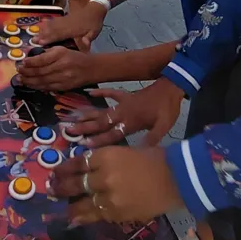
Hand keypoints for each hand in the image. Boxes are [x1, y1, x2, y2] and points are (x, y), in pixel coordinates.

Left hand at [16, 47, 94, 90]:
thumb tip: (30, 58)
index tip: (22, 63)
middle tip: (18, 72)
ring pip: (42, 81)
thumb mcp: (62, 49)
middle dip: (27, 73)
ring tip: (21, 80)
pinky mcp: (64, 86)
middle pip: (40, 71)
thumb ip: (47, 53)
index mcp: (61, 54)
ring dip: (29, 81)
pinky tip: (31, 85)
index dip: (30, 62)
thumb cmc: (74, 56)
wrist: (91, 68)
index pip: (42, 60)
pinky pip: (48, 87)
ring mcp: (63, 78)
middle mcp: (62, 66)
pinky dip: (38, 87)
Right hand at [37, 2, 106, 50]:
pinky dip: (47, 23)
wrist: (95, 9)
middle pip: (53, 30)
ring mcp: (64, 20)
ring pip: (52, 25)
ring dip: (43, 30)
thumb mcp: (94, 32)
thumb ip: (89, 38)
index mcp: (73, 29)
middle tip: (33, 40)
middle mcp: (66, 24)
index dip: (50, 38)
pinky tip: (42, 25)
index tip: (40, 42)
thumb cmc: (94, 23)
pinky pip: (54, 20)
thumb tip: (85, 43)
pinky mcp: (64, 17)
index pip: (60, 35)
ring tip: (34, 35)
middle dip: (43, 35)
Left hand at [47, 146, 180, 224]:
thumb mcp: (125, 152)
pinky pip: (96, 216)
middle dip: (60, 187)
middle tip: (51, 189)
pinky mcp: (117, 213)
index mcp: (106, 155)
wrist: (177, 178)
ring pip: (82, 204)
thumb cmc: (154, 159)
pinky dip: (85, 217)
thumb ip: (104, 162)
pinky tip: (76, 218)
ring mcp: (110, 197)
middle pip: (75, 183)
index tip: (56, 172)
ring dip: (70, 205)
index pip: (77, 163)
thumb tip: (85, 171)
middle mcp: (104, 176)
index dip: (64, 169)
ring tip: (63, 207)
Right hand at [67, 80, 183, 147]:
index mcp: (132, 122)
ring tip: (72, 118)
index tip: (82, 144)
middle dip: (85, 128)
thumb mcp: (165, 126)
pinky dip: (101, 93)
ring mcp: (123, 102)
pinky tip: (90, 93)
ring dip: (88, 114)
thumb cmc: (168, 108)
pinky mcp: (126, 95)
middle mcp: (123, 113)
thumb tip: (138, 154)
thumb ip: (152, 139)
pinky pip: (111, 93)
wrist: (172, 85)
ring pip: (102, 110)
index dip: (98, 140)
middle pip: (101, 122)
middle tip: (68, 131)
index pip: (112, 134)